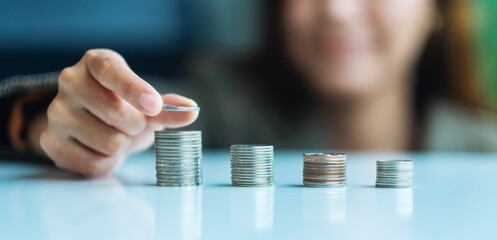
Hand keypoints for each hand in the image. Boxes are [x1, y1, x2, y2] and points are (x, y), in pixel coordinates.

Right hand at [40, 49, 197, 174]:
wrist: (87, 121)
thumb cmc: (121, 105)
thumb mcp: (146, 102)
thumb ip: (168, 107)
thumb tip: (191, 110)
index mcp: (95, 62)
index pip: (110, 71)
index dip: (134, 89)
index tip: (154, 106)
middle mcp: (70, 82)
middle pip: (114, 111)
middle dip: (136, 125)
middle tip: (134, 125)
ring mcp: (57, 112)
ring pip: (108, 141)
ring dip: (123, 146)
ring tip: (117, 135)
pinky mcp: (50, 141)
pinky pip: (93, 162)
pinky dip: (109, 162)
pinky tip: (104, 151)